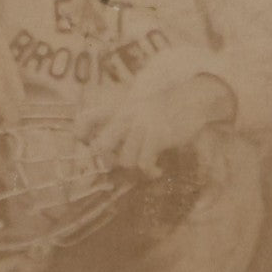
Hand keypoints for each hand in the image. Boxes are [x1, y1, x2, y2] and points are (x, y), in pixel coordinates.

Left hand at [76, 75, 234, 178]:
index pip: (86, 119)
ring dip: (133, 168)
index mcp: (116, 110)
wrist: (190, 99)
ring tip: (144, 166)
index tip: (89, 143)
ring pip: (123, 160)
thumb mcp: (134, 109)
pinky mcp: (158, 136)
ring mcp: (141, 127)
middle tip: (117, 163)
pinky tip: (156, 170)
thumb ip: (117, 122)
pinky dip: (149, 171)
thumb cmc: (160, 109)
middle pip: (100, 147)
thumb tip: (102, 148)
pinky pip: (144, 163)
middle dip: (106, 161)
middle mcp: (125, 118)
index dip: (82, 134)